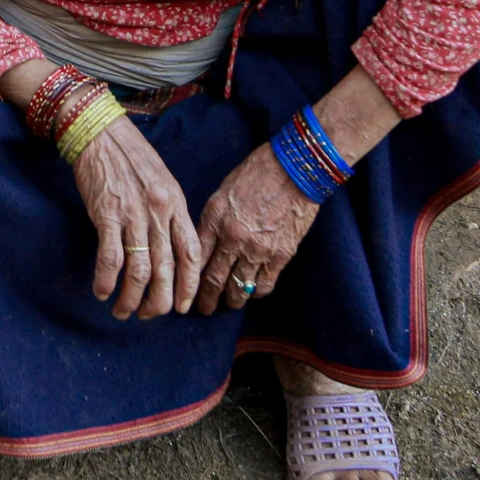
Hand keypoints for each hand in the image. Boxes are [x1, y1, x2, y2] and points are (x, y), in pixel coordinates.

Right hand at [71, 118, 203, 319]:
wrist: (99, 131)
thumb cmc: (130, 156)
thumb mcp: (161, 181)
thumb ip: (168, 213)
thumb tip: (169, 248)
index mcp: (176, 204)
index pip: (190, 253)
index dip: (189, 285)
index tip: (183, 306)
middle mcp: (159, 212)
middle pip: (166, 269)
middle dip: (159, 301)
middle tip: (149, 315)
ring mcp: (133, 214)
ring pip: (139, 271)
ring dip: (131, 299)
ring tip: (122, 311)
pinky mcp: (105, 214)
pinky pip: (110, 258)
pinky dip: (105, 280)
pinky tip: (101, 291)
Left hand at [189, 143, 317, 312]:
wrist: (295, 169)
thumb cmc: (256, 174)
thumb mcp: (223, 194)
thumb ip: (212, 222)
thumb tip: (204, 246)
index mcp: (214, 219)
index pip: (195, 260)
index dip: (188, 279)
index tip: (184, 289)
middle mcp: (233, 238)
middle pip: (214, 280)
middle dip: (206, 300)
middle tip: (202, 309)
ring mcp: (258, 249)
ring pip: (238, 289)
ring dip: (231, 301)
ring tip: (227, 304)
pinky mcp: (281, 255)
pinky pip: (264, 285)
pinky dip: (255, 293)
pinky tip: (251, 292)